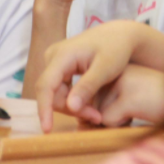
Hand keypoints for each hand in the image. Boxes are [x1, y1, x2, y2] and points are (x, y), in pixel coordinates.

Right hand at [36, 21, 163, 130]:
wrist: (119, 35)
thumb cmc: (116, 48)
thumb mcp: (106, 69)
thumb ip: (87, 87)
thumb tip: (70, 107)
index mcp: (62, 54)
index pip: (45, 85)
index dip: (44, 109)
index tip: (47, 129)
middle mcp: (53, 56)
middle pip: (51, 92)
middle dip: (70, 109)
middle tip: (95, 118)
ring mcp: (55, 61)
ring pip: (55, 93)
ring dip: (72, 106)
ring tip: (96, 113)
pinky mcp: (59, 66)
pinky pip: (60, 89)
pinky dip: (73, 100)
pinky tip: (90, 105)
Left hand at [85, 64, 163, 127]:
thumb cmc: (155, 105)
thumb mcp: (125, 104)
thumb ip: (102, 109)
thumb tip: (79, 123)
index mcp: (113, 70)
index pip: (91, 99)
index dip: (107, 110)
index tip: (130, 100)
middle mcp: (113, 73)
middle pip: (92, 108)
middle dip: (110, 116)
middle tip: (135, 105)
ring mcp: (119, 83)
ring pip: (98, 115)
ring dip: (116, 121)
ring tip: (137, 107)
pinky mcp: (126, 97)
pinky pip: (107, 121)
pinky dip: (121, 124)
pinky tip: (140, 110)